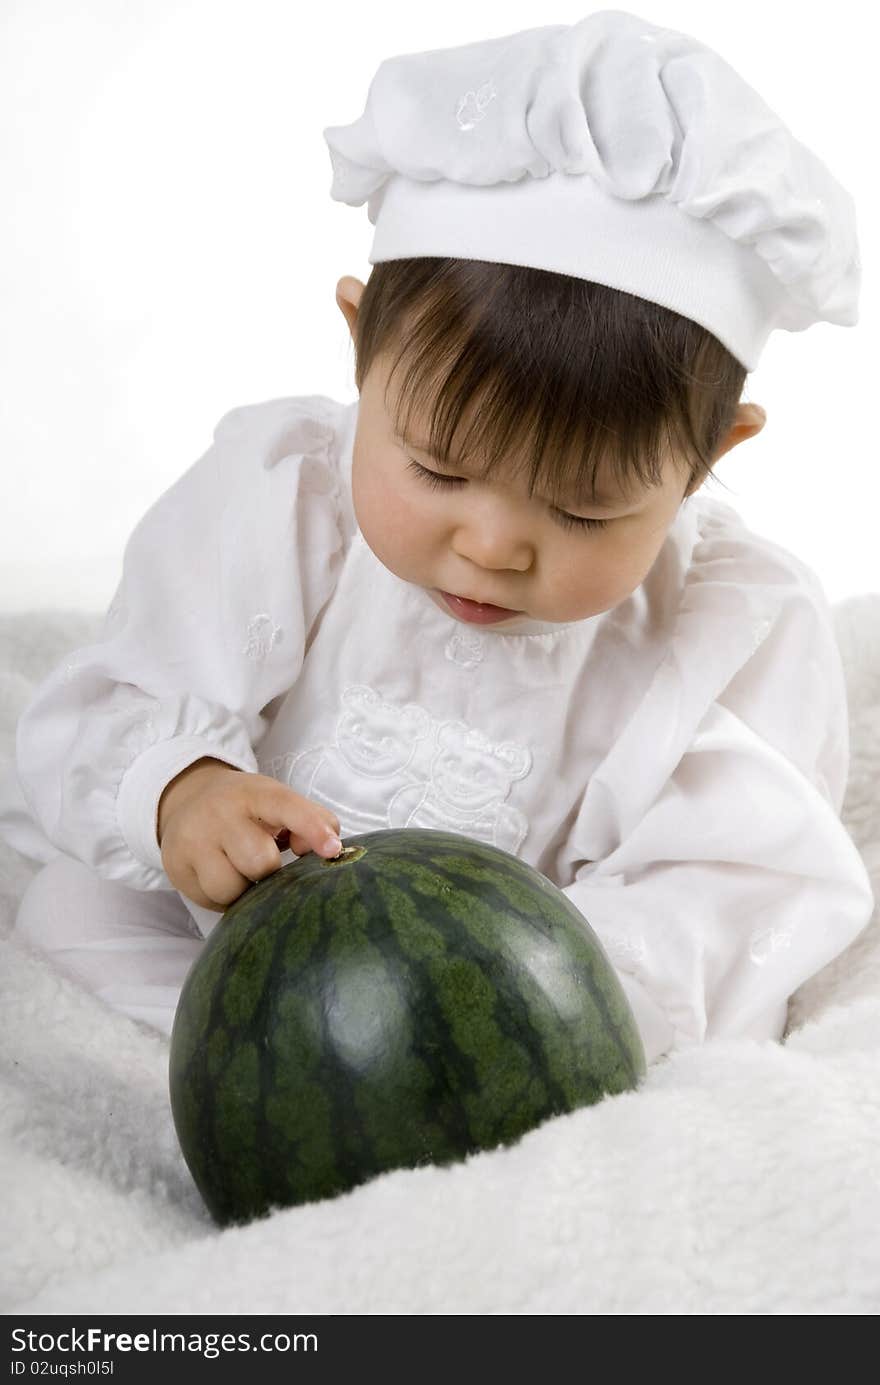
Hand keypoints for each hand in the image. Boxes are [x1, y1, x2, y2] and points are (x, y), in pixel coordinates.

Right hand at [158, 763, 341, 911]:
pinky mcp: (176, 866)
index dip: (312, 828)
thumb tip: (324, 851)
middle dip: (269, 870)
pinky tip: (222, 877)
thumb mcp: (278, 801)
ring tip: (241, 871)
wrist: (187, 799)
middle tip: (264, 862)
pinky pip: (210, 901)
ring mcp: (193, 839)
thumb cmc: (247, 808)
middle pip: (259, 861)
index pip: (286, 807)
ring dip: (245, 889)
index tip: (332, 850)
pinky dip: (224, 898)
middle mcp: (219, 812)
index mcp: (254, 793)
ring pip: (231, 888)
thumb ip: (311, 821)